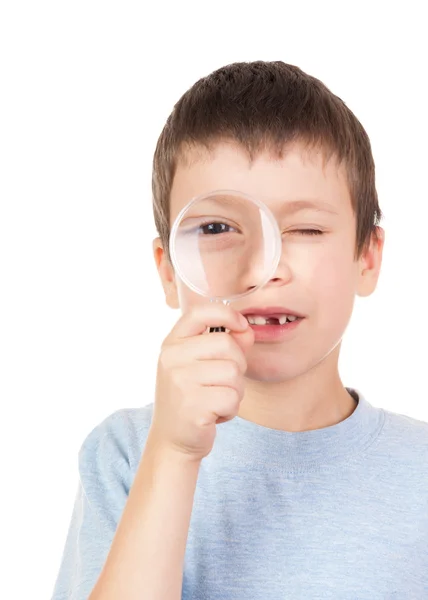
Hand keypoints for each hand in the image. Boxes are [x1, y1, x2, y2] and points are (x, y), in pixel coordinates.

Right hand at [150, 303, 253, 461]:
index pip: (200, 312)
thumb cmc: (192, 398)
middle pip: (227, 344)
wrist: (172, 440)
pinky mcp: (192, 405)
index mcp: (172, 343)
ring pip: (233, 372)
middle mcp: (172, 358)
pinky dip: (231, 409)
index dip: (227, 314)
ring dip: (234, 390)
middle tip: (222, 383)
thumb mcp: (202, 365)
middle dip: (237, 365)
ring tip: (215, 400)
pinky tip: (214, 415)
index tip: (240, 325)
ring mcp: (180, 381)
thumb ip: (226, 344)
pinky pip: (232, 397)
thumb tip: (247, 330)